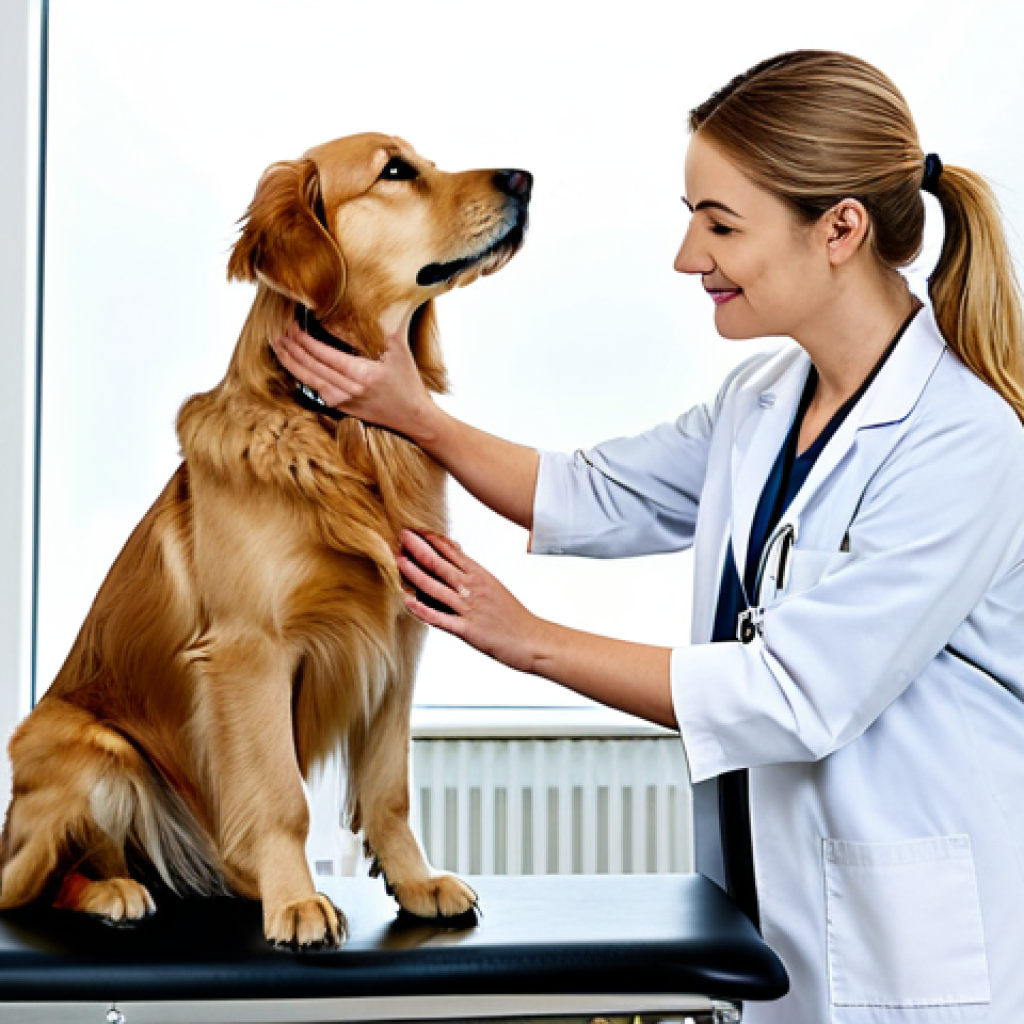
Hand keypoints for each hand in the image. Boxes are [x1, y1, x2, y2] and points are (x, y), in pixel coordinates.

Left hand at [271, 314, 435, 438]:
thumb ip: (387, 324)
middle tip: (276, 328)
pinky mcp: (339, 406)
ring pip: (307, 378)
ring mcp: (341, 400)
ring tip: (276, 343)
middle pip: (309, 365)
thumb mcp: (400, 349)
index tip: (293, 323)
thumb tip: (380, 298)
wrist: (412, 417)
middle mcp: (348, 389)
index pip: (323, 354)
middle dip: (291, 346)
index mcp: (362, 375)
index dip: (303, 338)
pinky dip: (300, 372)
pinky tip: (291, 361)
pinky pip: (313, 387)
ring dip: (289, 360)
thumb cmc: (407, 382)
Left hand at [397, 530, 544, 674]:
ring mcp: (470, 609)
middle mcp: (474, 588)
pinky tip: (408, 602)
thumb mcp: (493, 586)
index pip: (452, 552)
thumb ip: (472, 573)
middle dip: (418, 548)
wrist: (532, 640)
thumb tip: (455, 555)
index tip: (416, 530)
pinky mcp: (468, 630)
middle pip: (441, 564)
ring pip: (436, 588)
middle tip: (402, 535)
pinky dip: (423, 610)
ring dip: (415, 573)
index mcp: (480, 575)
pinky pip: (441, 618)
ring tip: (399, 560)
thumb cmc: (512, 615)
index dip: (432, 540)